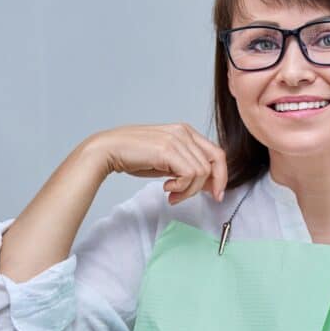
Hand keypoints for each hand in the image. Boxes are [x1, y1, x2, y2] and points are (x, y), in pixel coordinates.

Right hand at [88, 123, 227, 204]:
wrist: (109, 150)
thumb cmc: (134, 157)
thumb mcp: (167, 162)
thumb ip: (186, 168)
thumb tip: (207, 185)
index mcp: (185, 132)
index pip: (216, 153)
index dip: (220, 175)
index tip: (216, 193)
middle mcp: (184, 132)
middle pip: (216, 161)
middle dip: (213, 184)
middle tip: (207, 198)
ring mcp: (177, 139)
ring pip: (202, 172)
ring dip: (190, 190)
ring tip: (173, 194)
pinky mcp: (168, 149)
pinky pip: (190, 175)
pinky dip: (182, 187)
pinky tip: (167, 188)